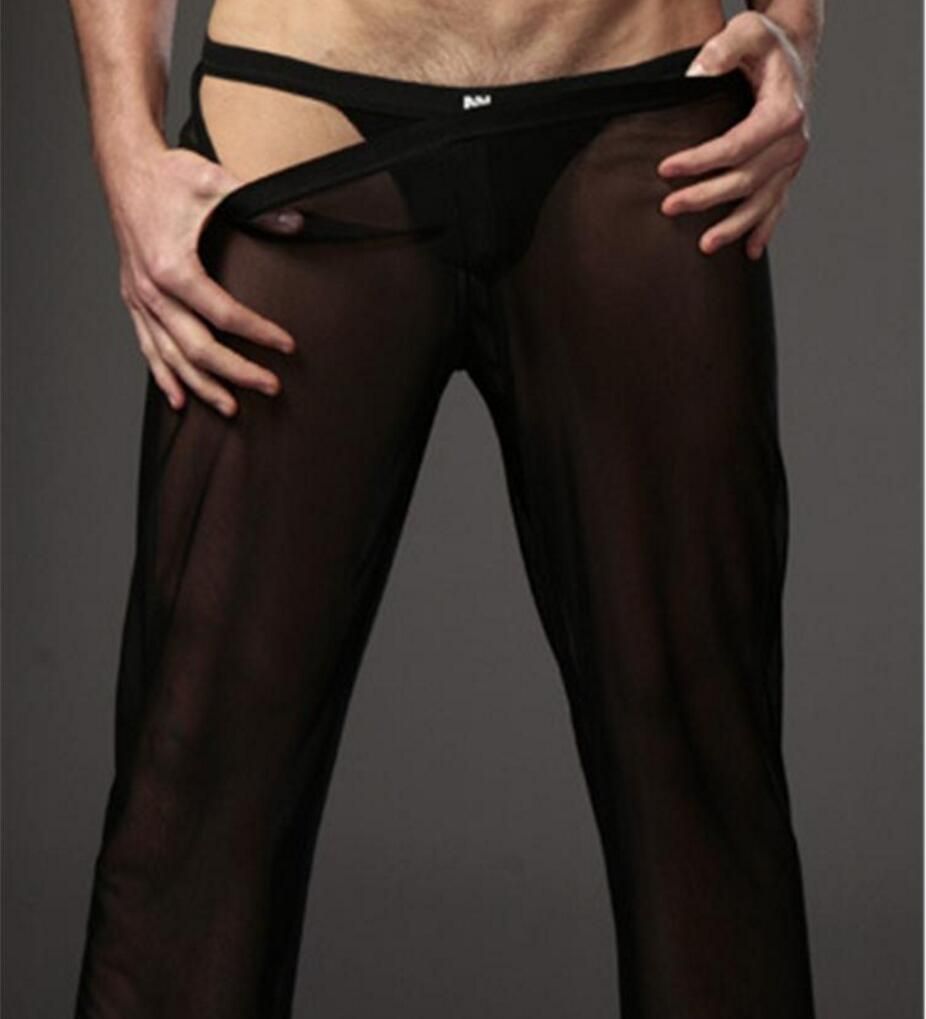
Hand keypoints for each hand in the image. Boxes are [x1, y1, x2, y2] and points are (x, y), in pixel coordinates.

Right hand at [105, 141, 302, 415]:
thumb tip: (298, 222)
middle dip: (237, 372)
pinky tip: (179, 399)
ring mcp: (139, 298)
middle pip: (198, 349)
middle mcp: (151, 290)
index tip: (287, 345)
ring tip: (232, 407)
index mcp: (172, 267)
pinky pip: (147, 347)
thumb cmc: (168, 176)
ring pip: (171, 358)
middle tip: (270, 386)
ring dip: (202, 386)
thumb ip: (260, 207)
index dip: (259, 333)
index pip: (224, 314)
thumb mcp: (218, 184)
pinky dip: (163, 376)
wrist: (124, 166)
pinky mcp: (133, 299)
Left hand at [657, 11, 813, 258]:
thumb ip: (723, 49)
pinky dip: (765, 228)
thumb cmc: (766, 45)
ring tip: (705, 245)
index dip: (700, 161)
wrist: (793, 54)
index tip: (665, 169)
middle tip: (668, 208)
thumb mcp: (747, 32)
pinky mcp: (787, 170)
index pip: (736, 146)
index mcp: (783, 113)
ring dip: (734, 226)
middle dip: (705, 197)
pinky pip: (778, 205)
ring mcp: (791, 160)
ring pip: (763, 202)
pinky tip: (750, 252)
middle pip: (746, 180)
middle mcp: (793, 142)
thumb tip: (696, 75)